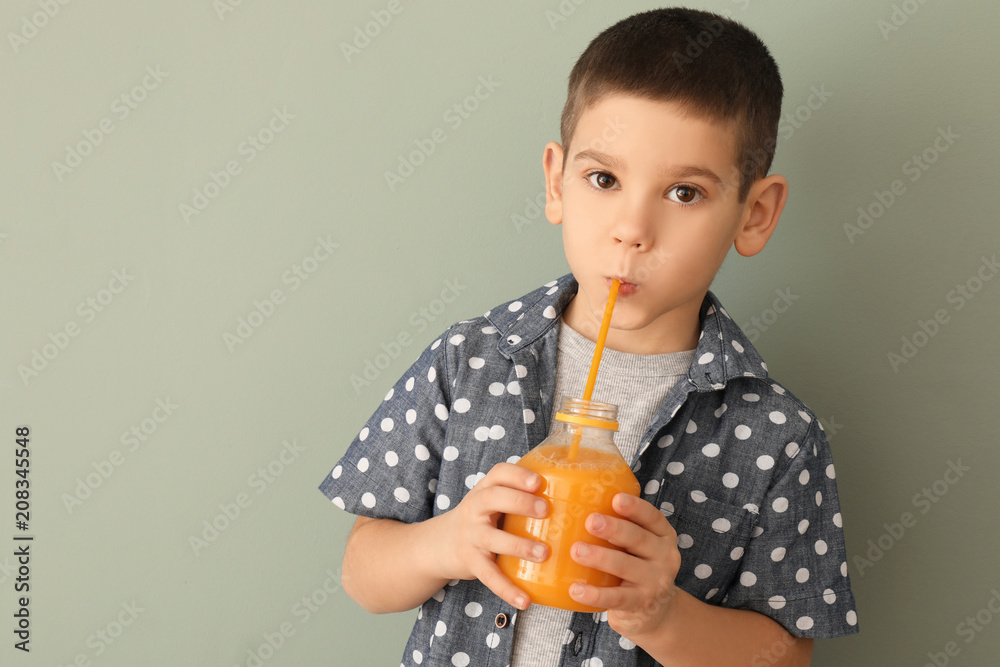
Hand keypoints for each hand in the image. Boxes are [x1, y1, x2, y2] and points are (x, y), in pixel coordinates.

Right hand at [431, 462, 548, 609]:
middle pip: (493, 498)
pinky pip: (489, 576)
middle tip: (545, 510)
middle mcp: (475, 508)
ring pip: (493, 538)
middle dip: (519, 502)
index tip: (538, 481)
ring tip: (543, 554)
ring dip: (518, 546)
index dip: (517, 475)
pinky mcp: (470, 561)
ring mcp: (470, 535)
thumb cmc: (482, 519)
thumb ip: (520, 497)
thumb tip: (575, 497)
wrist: (441, 544)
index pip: (499, 473)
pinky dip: (507, 589)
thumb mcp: (494, 501)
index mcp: (485, 489)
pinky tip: (525, 600)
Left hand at [567, 492, 681, 639]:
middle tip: (591, 521)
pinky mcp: (640, 604)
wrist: (655, 611)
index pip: (653, 517)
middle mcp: (664, 557)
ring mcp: (654, 582)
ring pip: (625, 566)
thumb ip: (622, 527)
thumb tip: (578, 501)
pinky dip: (594, 594)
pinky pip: (615, 598)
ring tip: (576, 550)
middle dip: (614, 529)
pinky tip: (575, 589)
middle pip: (639, 539)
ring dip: (600, 557)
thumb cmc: (637, 566)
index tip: (616, 499)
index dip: (635, 507)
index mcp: (663, 536)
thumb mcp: (640, 545)